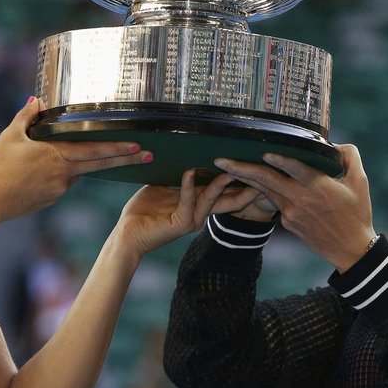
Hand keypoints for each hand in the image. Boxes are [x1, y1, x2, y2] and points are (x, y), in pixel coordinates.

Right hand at [0, 97, 152, 222]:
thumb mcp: (10, 136)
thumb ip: (27, 116)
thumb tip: (38, 99)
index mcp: (56, 156)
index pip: (96, 151)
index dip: (119, 148)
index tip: (139, 146)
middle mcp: (64, 174)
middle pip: (101, 164)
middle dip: (126, 160)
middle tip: (149, 156)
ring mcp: (59, 189)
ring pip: (76, 172)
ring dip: (76, 164)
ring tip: (43, 161)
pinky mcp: (52, 199)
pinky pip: (62, 183)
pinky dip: (59, 174)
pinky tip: (36, 173)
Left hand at [113, 170, 261, 257]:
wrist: (128, 233)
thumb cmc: (144, 211)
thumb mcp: (165, 187)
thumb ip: (180, 175)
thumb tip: (190, 154)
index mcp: (198, 205)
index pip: (225, 193)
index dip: (240, 182)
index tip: (254, 167)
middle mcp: (199, 214)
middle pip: (229, 200)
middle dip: (244, 187)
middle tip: (259, 172)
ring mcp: (191, 220)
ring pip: (211, 199)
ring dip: (221, 184)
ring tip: (231, 168)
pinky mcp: (179, 223)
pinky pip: (187, 202)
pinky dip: (188, 186)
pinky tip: (190, 172)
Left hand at [212, 145, 376, 270]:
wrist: (351, 249)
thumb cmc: (357, 213)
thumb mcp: (360, 182)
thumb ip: (348, 158)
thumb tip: (335, 145)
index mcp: (320, 188)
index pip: (297, 171)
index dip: (281, 161)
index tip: (264, 153)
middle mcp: (301, 200)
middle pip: (268, 181)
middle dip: (241, 170)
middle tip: (220, 160)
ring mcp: (291, 213)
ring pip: (265, 191)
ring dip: (244, 179)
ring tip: (224, 168)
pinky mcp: (287, 222)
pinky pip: (273, 202)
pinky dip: (260, 191)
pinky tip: (247, 182)